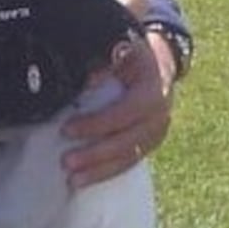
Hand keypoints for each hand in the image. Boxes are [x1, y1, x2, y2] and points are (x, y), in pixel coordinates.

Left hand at [61, 33, 173, 188]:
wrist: (159, 61)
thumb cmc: (131, 53)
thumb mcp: (121, 47)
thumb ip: (103, 61)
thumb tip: (83, 79)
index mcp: (154, 86)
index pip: (128, 110)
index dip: (99, 123)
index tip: (67, 129)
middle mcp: (161, 112)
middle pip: (130, 139)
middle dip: (97, 153)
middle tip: (66, 162)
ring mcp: (158, 130)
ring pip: (130, 156)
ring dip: (101, 170)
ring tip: (73, 179)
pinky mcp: (150, 142)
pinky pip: (130, 161)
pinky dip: (108, 172)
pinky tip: (86, 180)